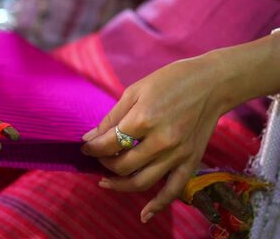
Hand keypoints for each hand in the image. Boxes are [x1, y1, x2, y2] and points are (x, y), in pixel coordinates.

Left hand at [80, 55, 232, 222]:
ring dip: (119, 184)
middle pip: (122, 164)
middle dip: (104, 163)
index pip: (109, 143)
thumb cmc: (170, 81)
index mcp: (144, 119)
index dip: (92, 147)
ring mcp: (177, 154)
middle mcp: (161, 140)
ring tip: (106, 180)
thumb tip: (90, 138)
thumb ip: (111, 118)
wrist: (212, 83)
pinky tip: (143, 215)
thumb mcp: (134, 91)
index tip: (85, 147)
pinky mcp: (191, 161)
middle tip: (98, 156)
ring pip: (142, 181)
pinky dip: (158, 205)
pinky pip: (173, 190)